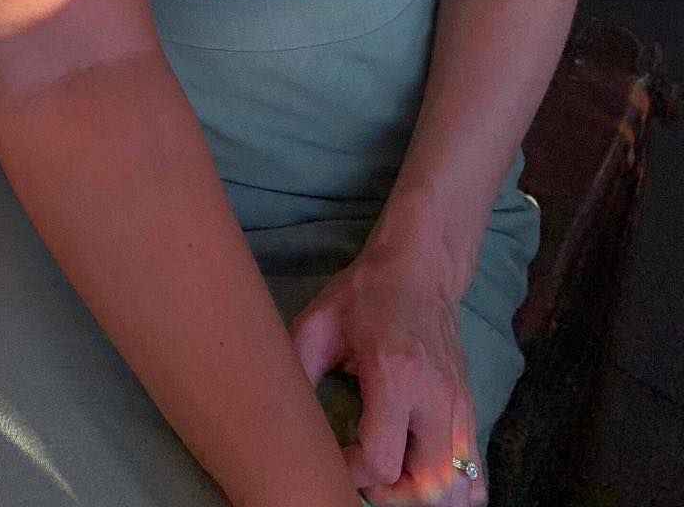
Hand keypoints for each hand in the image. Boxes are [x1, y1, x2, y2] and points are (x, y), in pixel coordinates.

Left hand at [291, 250, 483, 505]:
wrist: (419, 269)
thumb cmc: (365, 295)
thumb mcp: (319, 323)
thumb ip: (300, 368)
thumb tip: (279, 412)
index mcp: (396, 375)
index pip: (382, 460)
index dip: (353, 472)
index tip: (335, 454)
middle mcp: (436, 398)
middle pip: (426, 486)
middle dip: (389, 494)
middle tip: (362, 471)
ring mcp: (460, 407)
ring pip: (456, 488)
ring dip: (419, 494)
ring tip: (390, 475)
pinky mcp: (470, 410)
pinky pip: (474, 475)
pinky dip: (449, 489)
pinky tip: (419, 473)